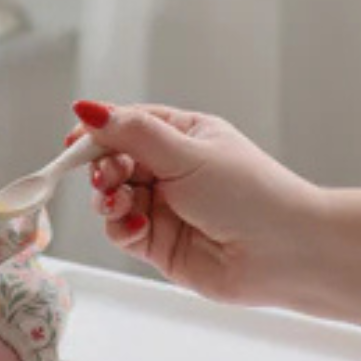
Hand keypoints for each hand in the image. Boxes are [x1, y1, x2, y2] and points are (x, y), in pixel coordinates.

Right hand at [70, 99, 360, 330]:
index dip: (98, 131)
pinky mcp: (160, 244)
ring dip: (108, 198)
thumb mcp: (187, 153)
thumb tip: (88, 108)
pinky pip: (122, 231)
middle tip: (108, 176)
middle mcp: (173, 170)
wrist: (286, 252)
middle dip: (102, 167)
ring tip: (122, 202)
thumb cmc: (251, 194)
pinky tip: (136, 226)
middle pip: (113, 161)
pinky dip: (121, 227)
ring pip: (112, 198)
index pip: (127, 124)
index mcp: (184, 136)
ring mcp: (165, 207)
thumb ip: (133, 134)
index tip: (74, 139)